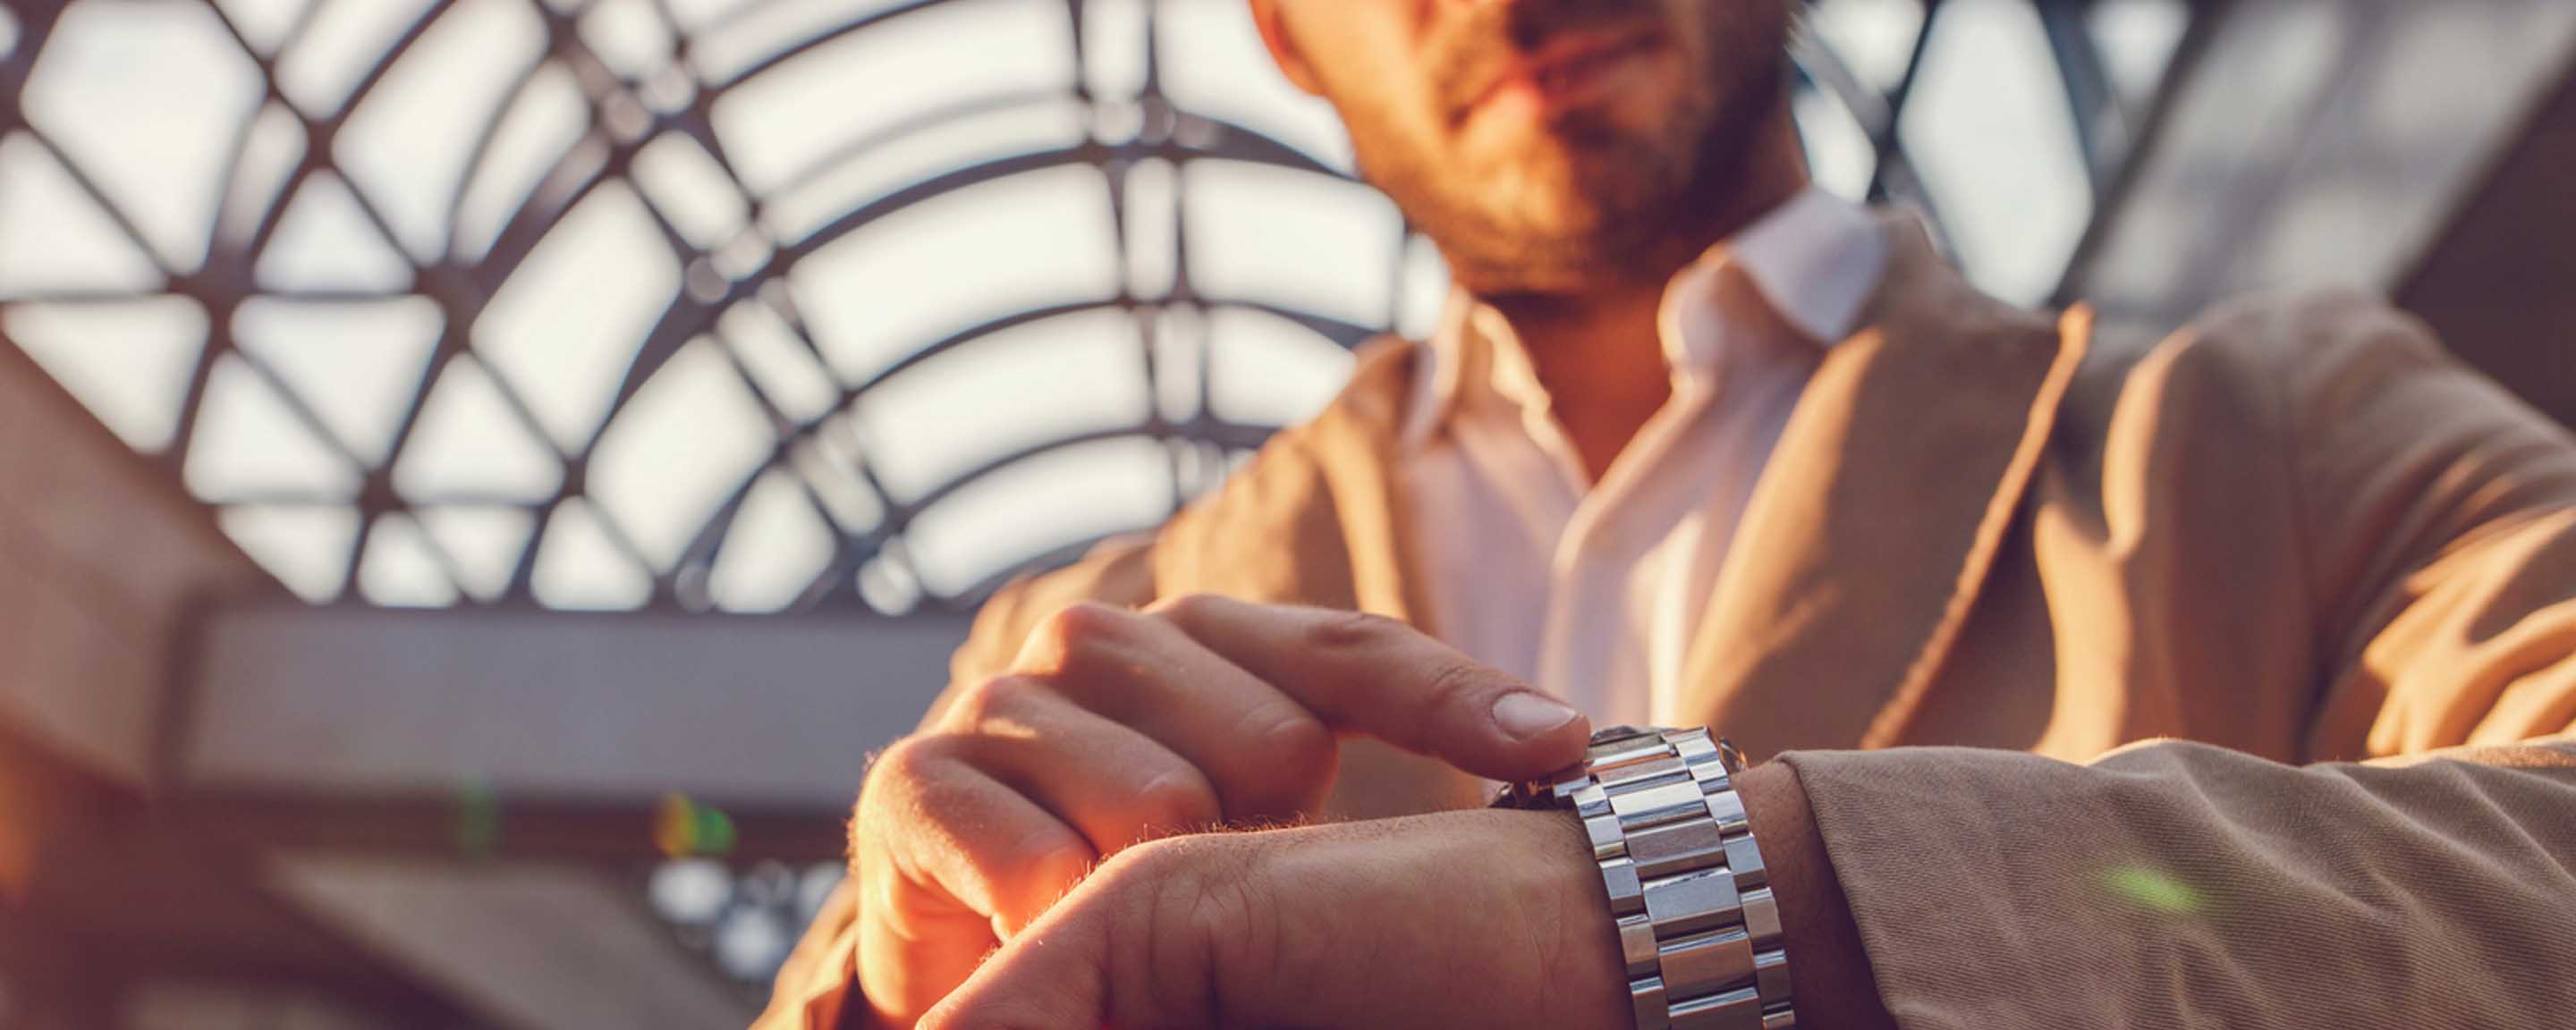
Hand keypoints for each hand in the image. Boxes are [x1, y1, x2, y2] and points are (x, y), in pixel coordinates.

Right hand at [852, 597, 1593, 1023]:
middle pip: (1267, 741)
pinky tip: (1065, 940)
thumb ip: (1365, 775)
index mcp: (1206, 638)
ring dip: (1173, 898)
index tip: (1565, 748)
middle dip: (1275, 842)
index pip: (1353, 652)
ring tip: (1144, 926)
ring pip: (1161, 810)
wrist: (957, 957)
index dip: (1459, 699)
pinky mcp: (915, 782)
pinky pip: (1043, 869)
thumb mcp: (1264, 824)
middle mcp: (1104, 641)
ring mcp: (1006, 702)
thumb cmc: (1134, 885)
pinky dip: (1072, 926)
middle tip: (1235, 894)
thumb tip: (1567, 748)